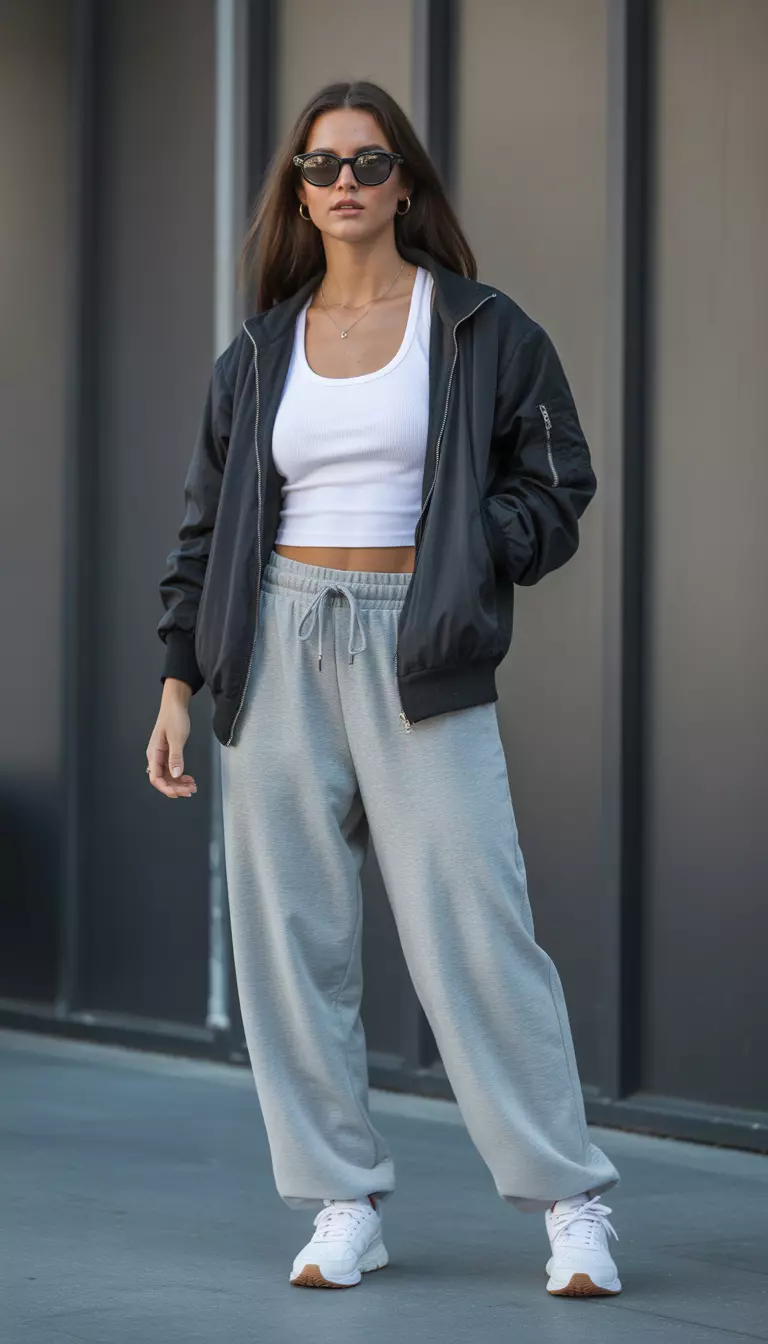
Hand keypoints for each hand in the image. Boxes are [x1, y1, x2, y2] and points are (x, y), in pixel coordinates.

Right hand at [146, 683, 196, 797]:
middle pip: (162, 780)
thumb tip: (176, 774)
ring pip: (168, 776)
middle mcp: (156, 757)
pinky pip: (172, 769)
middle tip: (190, 791)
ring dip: (179, 783)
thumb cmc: (173, 718)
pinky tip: (189, 778)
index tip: (179, 793)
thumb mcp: (176, 738)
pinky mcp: (168, 754)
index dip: (166, 788)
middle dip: (176, 788)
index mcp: (154, 754)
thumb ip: (176, 757)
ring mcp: (162, 756)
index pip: (155, 778)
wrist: (175, 705)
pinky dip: (180, 776)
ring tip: (192, 786)